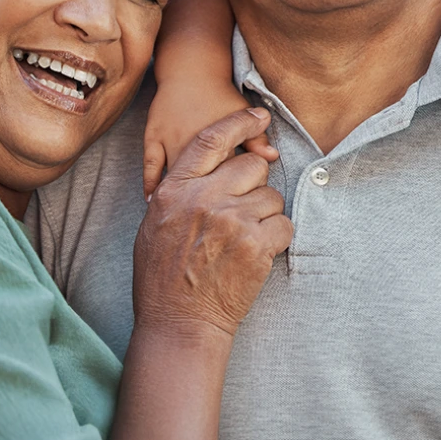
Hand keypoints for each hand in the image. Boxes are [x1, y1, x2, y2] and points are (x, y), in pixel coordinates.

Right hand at [134, 107, 292, 337]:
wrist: (179, 323)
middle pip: (251, 167)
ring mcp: (232, 221)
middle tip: (242, 212)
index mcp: (176, 189)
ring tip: (244, 241)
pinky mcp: (256, 246)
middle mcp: (204, 199)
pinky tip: (257, 254)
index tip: (259, 116)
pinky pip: (284, 225)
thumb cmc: (163, 277)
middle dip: (253, 186)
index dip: (239, 123)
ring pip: (271, 197)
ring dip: (265, 216)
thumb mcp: (156, 224)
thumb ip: (181, 191)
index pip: (212, 139)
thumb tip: (208, 170)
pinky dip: (277, 239)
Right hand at [143, 79, 276, 198]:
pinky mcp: (153, 137)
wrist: (191, 68)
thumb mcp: (241, 113)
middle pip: (197, 182)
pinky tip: (150, 202)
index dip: (230, 192)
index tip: (233, 199)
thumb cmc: (220, 92)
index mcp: (216, 143)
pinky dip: (149, 184)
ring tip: (182, 214)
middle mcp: (191, 143)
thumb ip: (258, 139)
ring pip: (173, 177)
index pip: (225, 178)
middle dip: (203, 199)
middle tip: (209, 211)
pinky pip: (149, 166)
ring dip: (177, 196)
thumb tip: (273, 157)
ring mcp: (169, 141)